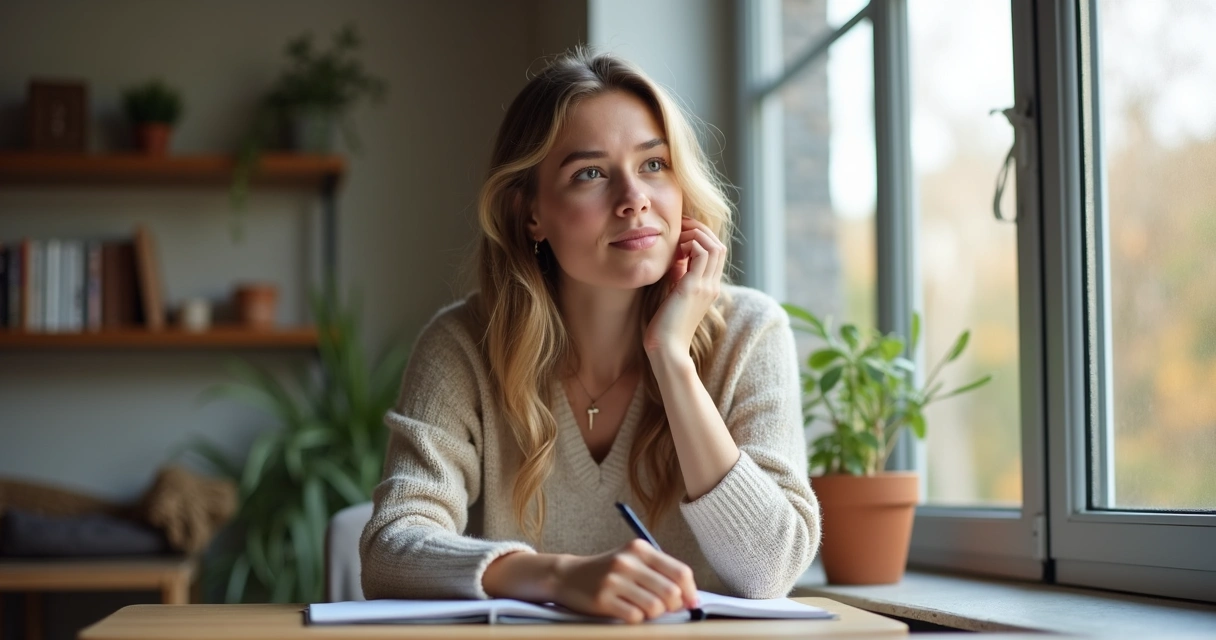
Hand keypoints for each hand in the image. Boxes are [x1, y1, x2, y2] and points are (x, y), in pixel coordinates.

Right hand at [553, 539, 698, 622]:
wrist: (568, 576)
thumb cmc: (609, 572)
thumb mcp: (633, 561)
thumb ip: (660, 573)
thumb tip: (690, 598)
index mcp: (640, 548)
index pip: (680, 572)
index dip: (690, 591)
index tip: (691, 603)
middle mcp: (627, 561)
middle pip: (671, 592)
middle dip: (673, 606)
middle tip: (664, 609)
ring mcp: (614, 580)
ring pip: (655, 607)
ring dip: (654, 614)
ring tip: (644, 610)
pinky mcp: (602, 599)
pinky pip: (635, 617)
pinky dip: (637, 619)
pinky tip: (628, 612)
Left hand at [644, 217, 726, 357]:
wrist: (667, 350)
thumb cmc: (665, 328)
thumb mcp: (674, 297)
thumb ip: (679, 278)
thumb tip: (675, 261)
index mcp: (709, 289)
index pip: (715, 254)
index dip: (701, 238)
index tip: (681, 234)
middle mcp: (712, 286)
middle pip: (718, 246)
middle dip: (700, 231)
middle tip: (680, 227)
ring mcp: (706, 286)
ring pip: (714, 246)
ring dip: (695, 234)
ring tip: (677, 236)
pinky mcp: (694, 287)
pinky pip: (702, 253)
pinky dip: (689, 243)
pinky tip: (674, 250)